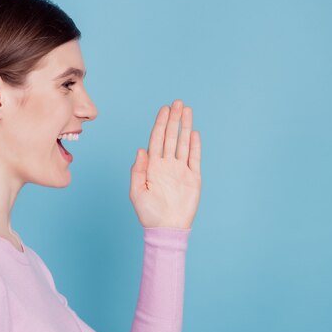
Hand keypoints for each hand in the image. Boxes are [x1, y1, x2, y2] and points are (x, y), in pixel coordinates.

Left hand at [129, 99, 201, 228]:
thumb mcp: (137, 192)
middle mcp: (167, 165)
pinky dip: (195, 146)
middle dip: (174, 119)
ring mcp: (180, 170)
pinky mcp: (193, 178)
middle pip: (171, 137)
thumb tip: (140, 149)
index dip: (160, 124)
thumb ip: (138, 170)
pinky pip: (194, 158)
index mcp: (153, 166)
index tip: (164, 109)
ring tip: (187, 110)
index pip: (157, 140)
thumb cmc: (149, 213)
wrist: (167, 229)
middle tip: (177, 102)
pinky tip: (194, 132)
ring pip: (183, 144)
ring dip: (185, 127)